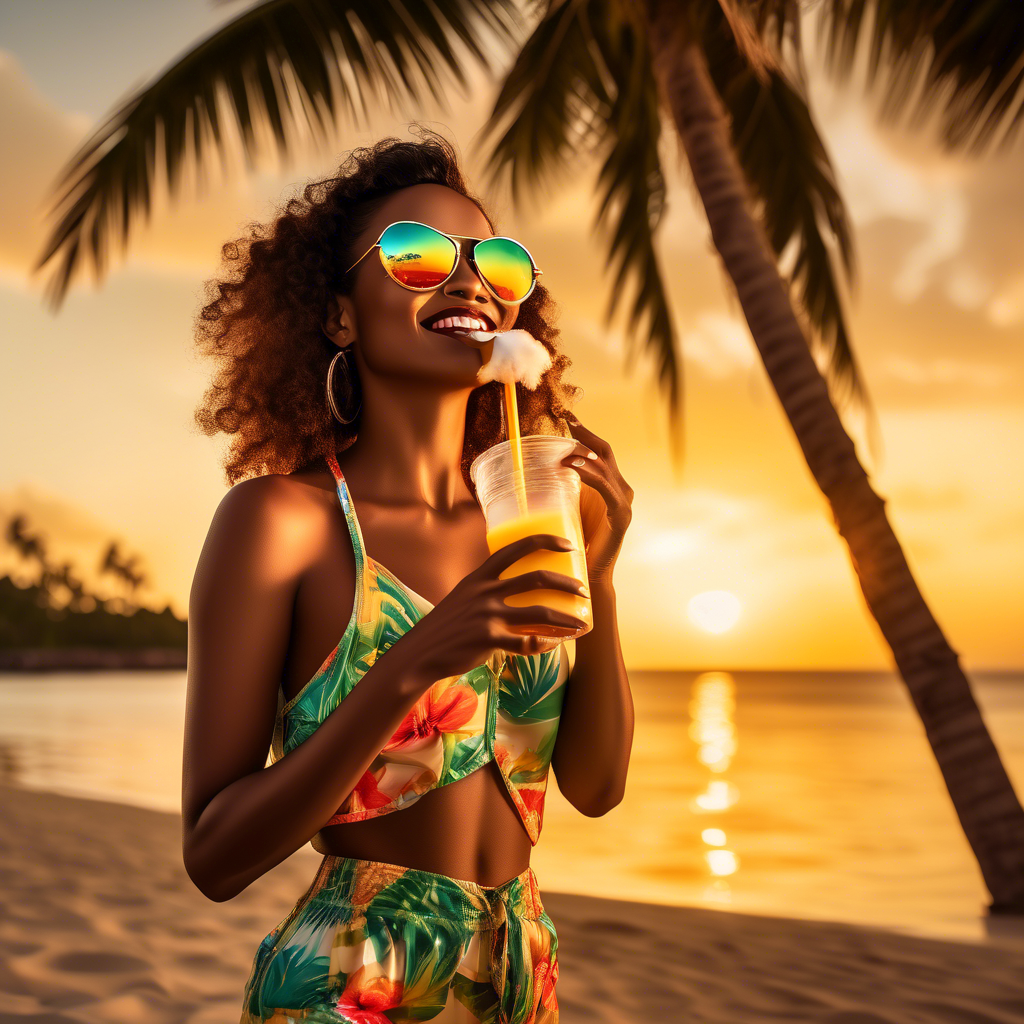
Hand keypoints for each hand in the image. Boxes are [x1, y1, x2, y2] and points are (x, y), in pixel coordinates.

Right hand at [398, 534, 589, 683]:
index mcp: (480, 576)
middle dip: (567, 583)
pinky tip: (553, 645)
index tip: (569, 545)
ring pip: (540, 613)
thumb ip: (488, 588)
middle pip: (537, 578)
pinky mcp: (489, 640)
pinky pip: (527, 643)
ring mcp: (487, 615)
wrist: (421, 652)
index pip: (516, 547)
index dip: (546, 541)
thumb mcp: (464, 595)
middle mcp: (485, 591)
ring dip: (566, 617)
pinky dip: (544, 645)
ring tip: (581, 622)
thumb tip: (518, 588)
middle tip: (583, 591)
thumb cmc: (447, 624)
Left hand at [560, 411, 633, 582]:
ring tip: (565, 446)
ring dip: (584, 453)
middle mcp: (622, 489)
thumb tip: (543, 466)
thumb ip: (567, 487)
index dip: (586, 432)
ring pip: (606, 467)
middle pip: (605, 452)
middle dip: (586, 433)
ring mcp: (624, 503)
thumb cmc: (577, 541)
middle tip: (568, 418)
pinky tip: (573, 467)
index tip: (568, 416)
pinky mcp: (621, 516)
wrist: (589, 574)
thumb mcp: (571, 506)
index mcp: (612, 485)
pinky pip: (606, 488)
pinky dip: (590, 475)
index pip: (600, 452)